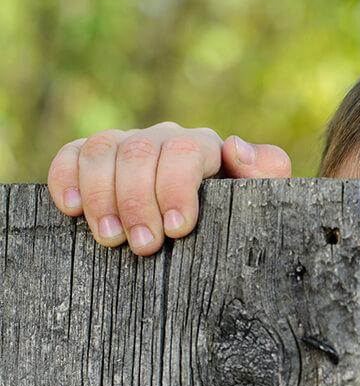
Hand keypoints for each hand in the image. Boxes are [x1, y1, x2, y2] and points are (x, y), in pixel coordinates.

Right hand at [47, 121, 291, 254]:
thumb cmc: (243, 220)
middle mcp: (163, 139)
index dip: (176, 187)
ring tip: (110, 239)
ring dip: (102, 196)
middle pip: (139, 151)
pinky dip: (66, 178)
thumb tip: (234, 146)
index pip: (184, 152)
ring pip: (102, 150)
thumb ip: (267, 172)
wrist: (218, 236)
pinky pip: (72, 155)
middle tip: (143, 246)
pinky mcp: (96, 161)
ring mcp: (127, 146)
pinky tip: (72, 210)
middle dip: (138, 201)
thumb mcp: (265, 201)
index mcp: (204, 147)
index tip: (177, 229)